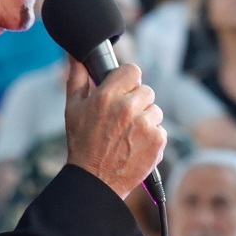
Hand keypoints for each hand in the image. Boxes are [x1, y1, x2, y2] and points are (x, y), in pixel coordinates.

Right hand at [65, 60, 166, 198]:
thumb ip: (77, 77)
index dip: (129, 80)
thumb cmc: (82, 144)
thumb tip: (75, 54)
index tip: (124, 89)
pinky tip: (136, 146)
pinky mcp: (157, 140)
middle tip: (123, 119)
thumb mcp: (73, 109)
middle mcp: (127, 108)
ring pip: (155, 110)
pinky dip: (152, 137)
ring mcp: (144, 124)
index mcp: (107, 96)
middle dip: (137, 102)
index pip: (132, 70)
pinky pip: (161, 129)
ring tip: (128, 135)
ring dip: (146, 120)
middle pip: (146, 90)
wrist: (96, 180)